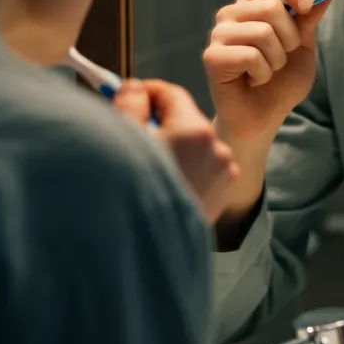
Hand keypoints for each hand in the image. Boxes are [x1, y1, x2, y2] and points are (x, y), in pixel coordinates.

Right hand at [114, 79, 238, 222]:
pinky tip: (159, 186)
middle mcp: (217, 149)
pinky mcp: (221, 197)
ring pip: (193, 147)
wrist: (142, 255)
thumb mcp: (120, 141)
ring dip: (171, 147)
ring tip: (143, 167)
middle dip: (157, 122)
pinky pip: (201, 170)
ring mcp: (223, 176)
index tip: (127, 97)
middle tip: (129, 135)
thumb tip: (136, 88)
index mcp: (194, 131)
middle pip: (184, 121)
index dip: (147, 92)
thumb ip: (129, 104)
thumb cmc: (127, 196)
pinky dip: (183, 169)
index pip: (172, 94)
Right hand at [203, 0, 329, 147]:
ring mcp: (219, 34)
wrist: (264, 119)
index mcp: (254, 4)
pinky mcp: (212, 57)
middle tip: (283, 57)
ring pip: (263, 32)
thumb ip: (308, 19)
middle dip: (290, 38)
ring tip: (266, 72)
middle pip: (271, 6)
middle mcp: (232, 14)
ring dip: (277, 60)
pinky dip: (263, 74)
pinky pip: (251, 56)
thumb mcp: (302, 47)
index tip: (306, 7)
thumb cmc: (281, 82)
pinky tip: (253, 81)